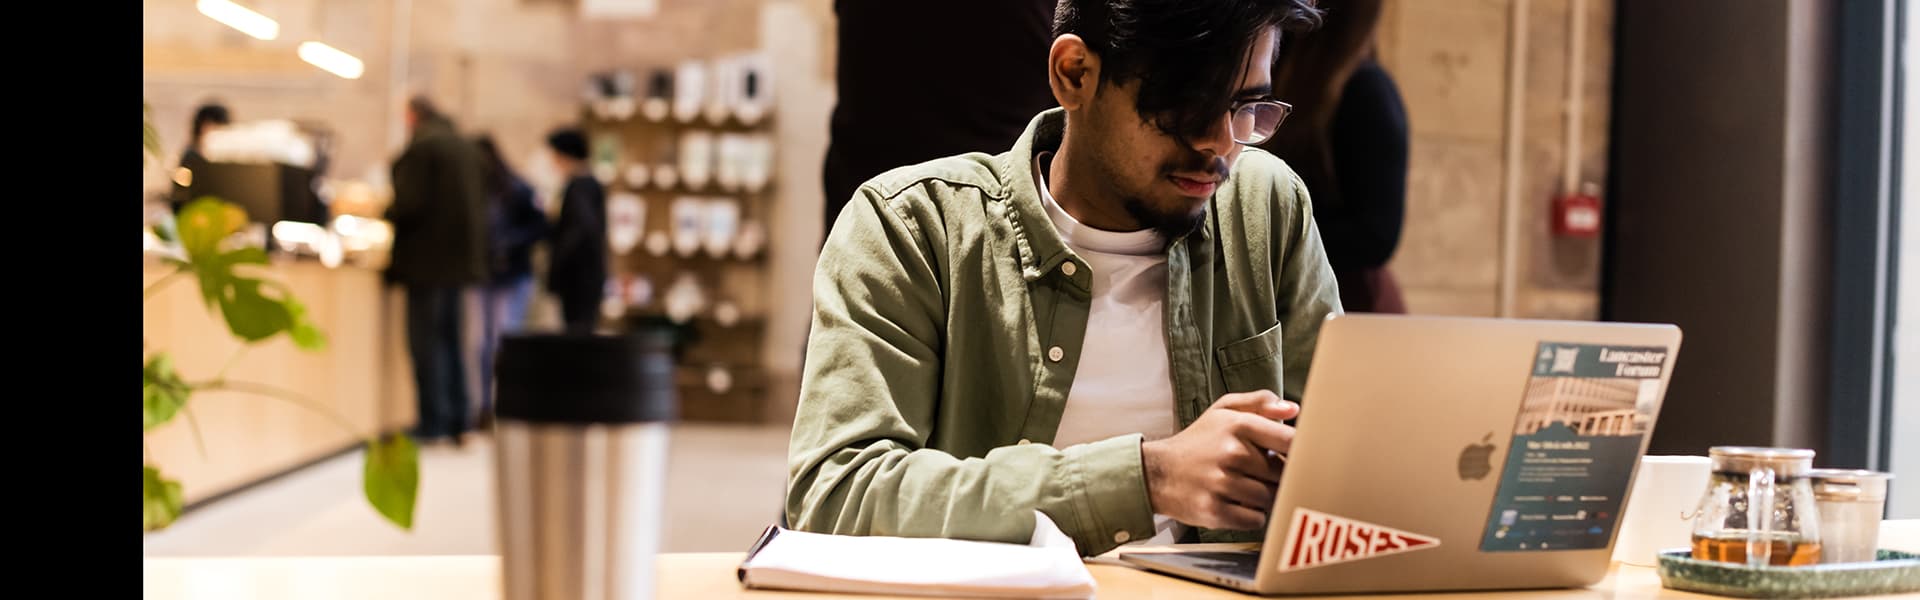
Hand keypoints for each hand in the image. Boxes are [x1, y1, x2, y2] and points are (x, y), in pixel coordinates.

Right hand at [1140, 390, 1297, 530]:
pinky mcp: (1214, 511)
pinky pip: (1255, 520)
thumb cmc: (1198, 442)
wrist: (1157, 473)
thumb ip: (1259, 402)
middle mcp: (1230, 453)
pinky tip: (1236, 504)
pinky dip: (1251, 516)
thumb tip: (1292, 410)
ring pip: (1269, 498)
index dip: (1300, 451)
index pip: (1290, 441)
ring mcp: (1221, 483)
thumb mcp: (1223, 412)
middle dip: (1277, 476)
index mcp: (1237, 425)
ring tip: (1245, 488)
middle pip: (1282, 474)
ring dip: (1264, 497)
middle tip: (1261, 473)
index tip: (1298, 455)